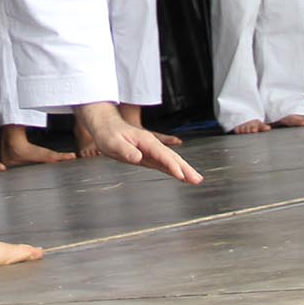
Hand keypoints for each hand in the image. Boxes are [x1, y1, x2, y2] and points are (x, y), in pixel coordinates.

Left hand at [75, 102, 200, 184]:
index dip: (172, 166)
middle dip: (185, 169)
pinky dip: (174, 169)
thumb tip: (138, 158)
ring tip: (195, 179)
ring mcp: (151, 149)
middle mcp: (151, 144)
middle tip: (197, 180)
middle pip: (172, 157)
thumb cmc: (108, 133)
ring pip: (171, 160)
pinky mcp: (148, 154)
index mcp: (145, 141)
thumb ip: (125, 150)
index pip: (162, 155)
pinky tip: (181, 175)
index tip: (182, 176)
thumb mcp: (113, 142)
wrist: (106, 125)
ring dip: (184, 169)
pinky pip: (164, 162)